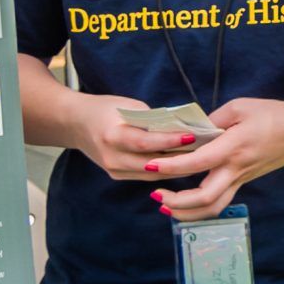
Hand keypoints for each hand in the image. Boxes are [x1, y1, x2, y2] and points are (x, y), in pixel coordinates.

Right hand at [71, 96, 201, 181]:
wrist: (76, 123)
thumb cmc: (106, 110)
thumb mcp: (129, 107)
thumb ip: (153, 120)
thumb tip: (183, 128)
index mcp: (112, 136)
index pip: (146, 143)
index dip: (170, 141)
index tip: (193, 137)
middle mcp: (112, 157)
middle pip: (153, 163)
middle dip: (181, 158)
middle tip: (207, 151)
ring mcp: (114, 170)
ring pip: (153, 174)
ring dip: (178, 168)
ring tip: (202, 159)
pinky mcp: (117, 175)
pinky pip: (147, 176)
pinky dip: (166, 171)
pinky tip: (185, 165)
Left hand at [148, 97, 283, 221]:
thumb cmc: (274, 115)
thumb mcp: (240, 107)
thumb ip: (212, 119)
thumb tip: (190, 131)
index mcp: (233, 147)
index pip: (197, 163)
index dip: (170, 167)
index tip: (150, 165)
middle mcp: (236, 168)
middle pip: (204, 198)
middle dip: (176, 201)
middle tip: (156, 195)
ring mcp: (241, 179)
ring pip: (213, 207)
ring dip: (186, 212)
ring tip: (166, 205)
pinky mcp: (244, 181)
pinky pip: (220, 201)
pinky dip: (199, 207)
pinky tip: (185, 202)